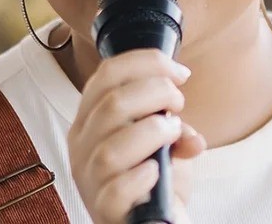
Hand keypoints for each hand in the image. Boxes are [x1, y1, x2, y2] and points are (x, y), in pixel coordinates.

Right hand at [67, 49, 205, 223]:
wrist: (150, 220)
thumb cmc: (153, 177)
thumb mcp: (163, 142)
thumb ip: (172, 126)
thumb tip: (189, 135)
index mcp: (90, 118)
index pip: (106, 74)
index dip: (147, 62)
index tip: (180, 73)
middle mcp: (82, 145)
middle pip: (112, 103)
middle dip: (157, 93)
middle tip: (178, 105)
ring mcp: (89, 178)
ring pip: (112, 146)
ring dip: (154, 132)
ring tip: (174, 134)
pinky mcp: (104, 209)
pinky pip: (117, 188)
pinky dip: (142, 176)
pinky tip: (157, 172)